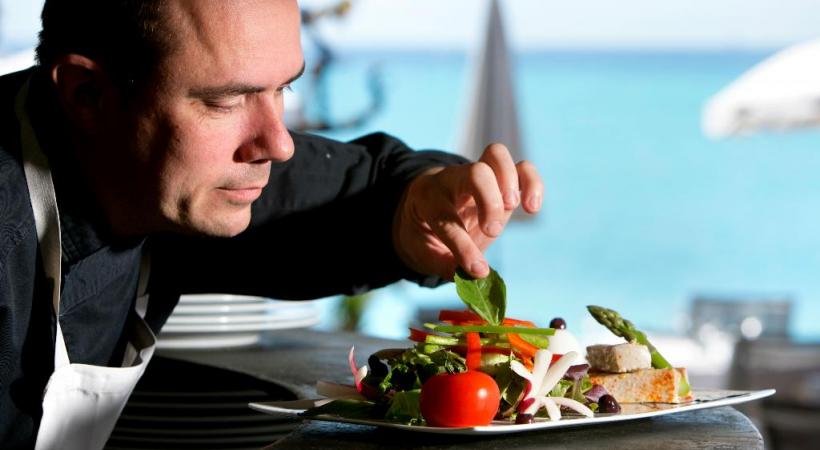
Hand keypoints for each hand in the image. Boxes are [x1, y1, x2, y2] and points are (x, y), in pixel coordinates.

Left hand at [393, 143, 542, 279]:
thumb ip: (444, 265)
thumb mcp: (423, 252)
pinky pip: (520, 166)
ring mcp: (477, 173)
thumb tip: (474, 278)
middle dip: (491, 202)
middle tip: (493, 231)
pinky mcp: (499, 178)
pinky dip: (532, 182)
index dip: (463, 246)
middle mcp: (452, 180)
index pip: (446, 218)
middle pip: (475, 172)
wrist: (425, 205)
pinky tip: (532, 208)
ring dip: (510, 181)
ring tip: (516, 208)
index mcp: (427, 199)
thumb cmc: (424, 231)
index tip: (478, 270)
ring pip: (496, 154)